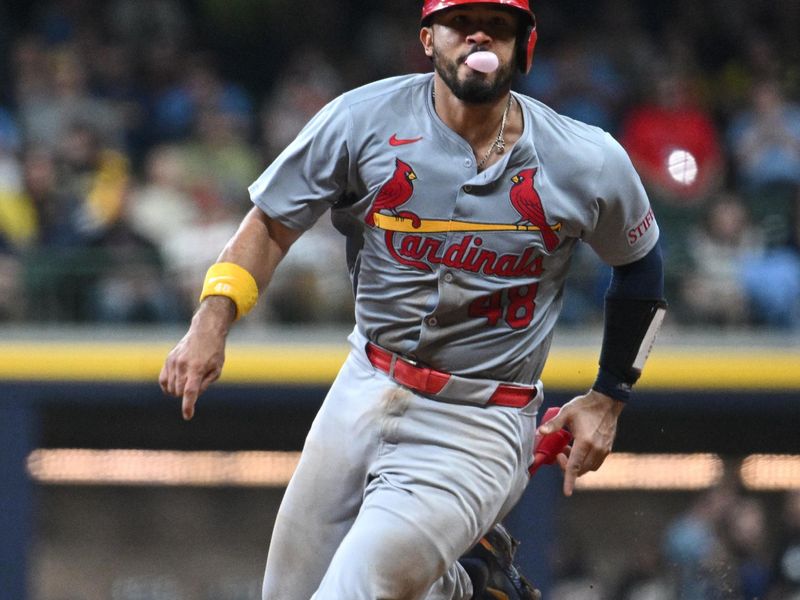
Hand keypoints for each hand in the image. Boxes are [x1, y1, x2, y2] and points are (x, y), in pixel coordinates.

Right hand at [159, 297, 234, 419]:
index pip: (190, 392)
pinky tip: (175, 384)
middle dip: (186, 395)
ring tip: (189, 379)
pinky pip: (162, 380)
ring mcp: (173, 362)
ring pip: (170, 388)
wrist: (205, 331)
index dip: (188, 406)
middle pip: (179, 392)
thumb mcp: (216, 369)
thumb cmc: (214, 352)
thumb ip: (205, 384)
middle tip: (196, 384)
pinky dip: (167, 386)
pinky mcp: (168, 360)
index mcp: (197, 369)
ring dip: (177, 390)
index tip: (187, 416)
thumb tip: (192, 396)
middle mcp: (183, 366)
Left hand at [537, 390, 623, 496]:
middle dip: (567, 466)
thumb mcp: (567, 412)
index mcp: (585, 442)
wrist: (607, 401)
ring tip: (569, 448)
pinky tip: (579, 448)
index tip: (566, 492)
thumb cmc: (586, 406)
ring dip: (577, 464)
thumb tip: (540, 433)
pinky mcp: (607, 448)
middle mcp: (596, 449)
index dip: (569, 480)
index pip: (574, 466)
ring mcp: (603, 449)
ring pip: (588, 467)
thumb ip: (554, 424)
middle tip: (560, 451)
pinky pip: (595, 462)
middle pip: (580, 469)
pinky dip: (586, 461)